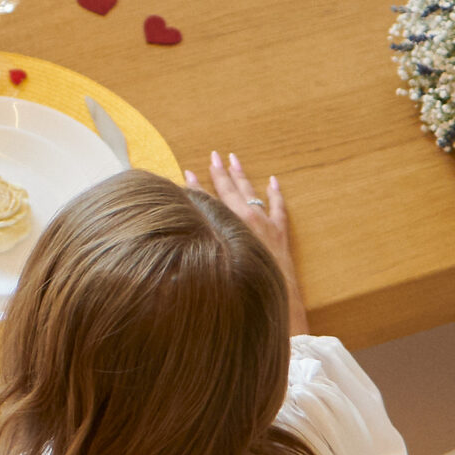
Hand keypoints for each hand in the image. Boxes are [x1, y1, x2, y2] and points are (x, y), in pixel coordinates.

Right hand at [187, 152, 307, 334]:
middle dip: (219, 172)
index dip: (194, 187)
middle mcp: (243, 220)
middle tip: (213, 155)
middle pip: (228, 191)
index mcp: (225, 227)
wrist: (274, 299)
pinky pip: (278, 206)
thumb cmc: (242, 288)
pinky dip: (275, 192)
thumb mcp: (212, 269)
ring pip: (250, 193)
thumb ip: (194, 254)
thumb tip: (175, 245)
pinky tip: (273, 181)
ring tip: (234, 159)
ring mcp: (263, 224)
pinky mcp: (279, 232)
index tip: (185, 172)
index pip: (206, 200)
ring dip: (241, 176)